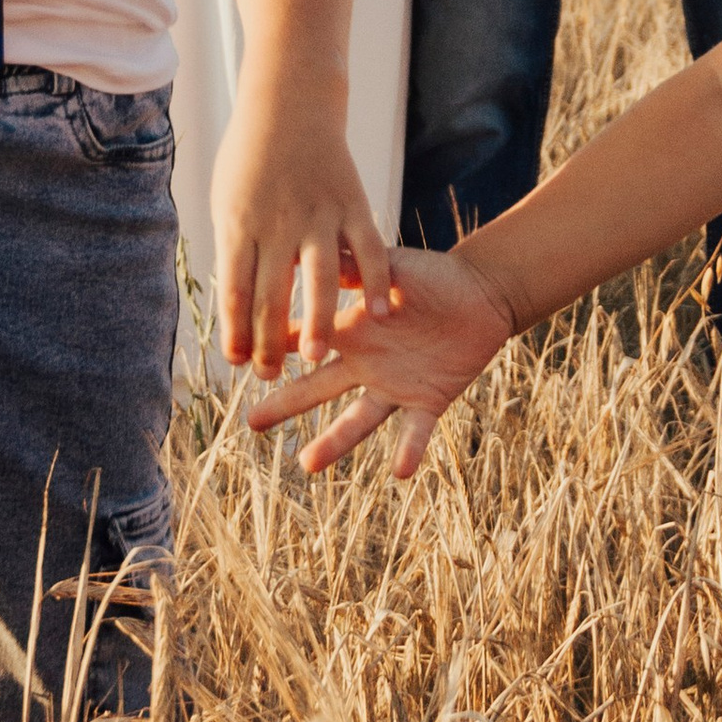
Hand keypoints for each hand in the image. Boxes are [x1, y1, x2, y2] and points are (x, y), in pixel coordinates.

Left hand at [213, 97, 393, 371]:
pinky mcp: (352, 204)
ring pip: (319, 277)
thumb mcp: (228, 200)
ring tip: (316, 356)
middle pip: (271, 292)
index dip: (235, 330)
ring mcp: (318, 214)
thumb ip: (235, 250)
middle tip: (269, 377)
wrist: (290, 102)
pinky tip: (377, 313)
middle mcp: (278, 223)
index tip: (236, 363)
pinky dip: (373, 282)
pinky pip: (367, 249)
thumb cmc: (250, 157)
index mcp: (240, 224)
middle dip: (268, 340)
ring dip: (316, 320)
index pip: (235, 289)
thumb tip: (234, 306)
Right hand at [246, 245, 517, 475]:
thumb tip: (317, 249)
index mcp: (353, 330)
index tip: (239, 356)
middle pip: (317, 388)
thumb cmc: (433, 275)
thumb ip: (358, 268)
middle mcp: (366, 364)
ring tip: (307, 464)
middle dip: (285, 404)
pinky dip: (408, 450)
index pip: (305, 341)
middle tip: (251, 423)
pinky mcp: (429, 401)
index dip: (273, 346)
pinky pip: (416, 431)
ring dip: (333, 442)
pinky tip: (399, 471)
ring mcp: (394, 386)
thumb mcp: (392, 265)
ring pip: (358, 420)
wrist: (481, 294)